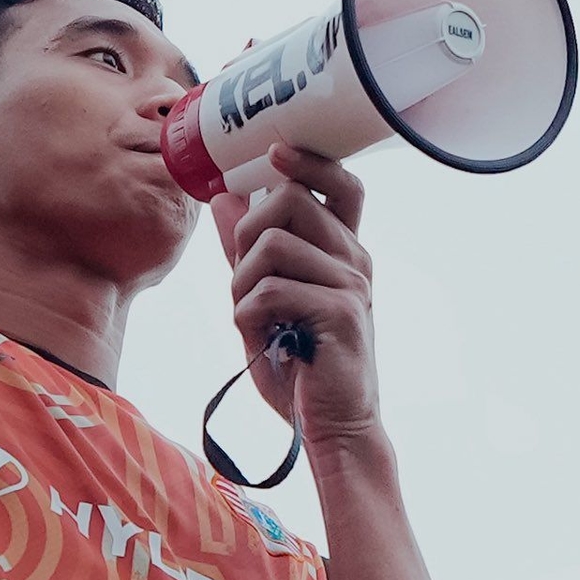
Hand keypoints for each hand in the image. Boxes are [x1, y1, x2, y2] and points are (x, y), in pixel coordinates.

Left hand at [212, 146, 385, 452]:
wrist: (332, 426)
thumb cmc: (300, 365)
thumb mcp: (265, 299)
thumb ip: (247, 250)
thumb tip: (225, 197)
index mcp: (343, 251)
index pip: (341, 184)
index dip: (309, 161)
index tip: (275, 153)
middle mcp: (355, 259)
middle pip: (290, 201)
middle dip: (246, 231)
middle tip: (241, 273)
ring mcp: (352, 283)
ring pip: (272, 245)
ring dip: (241, 282)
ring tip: (249, 316)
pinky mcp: (341, 312)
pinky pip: (270, 289)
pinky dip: (247, 314)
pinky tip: (260, 336)